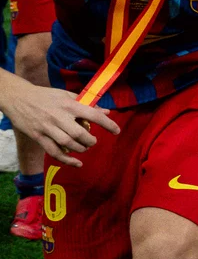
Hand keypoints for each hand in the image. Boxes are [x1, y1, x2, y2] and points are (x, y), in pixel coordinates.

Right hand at [0, 84, 120, 167]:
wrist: (19, 98)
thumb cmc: (46, 96)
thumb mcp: (67, 95)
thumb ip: (86, 104)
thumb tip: (106, 111)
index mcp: (69, 105)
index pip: (93, 115)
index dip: (108, 124)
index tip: (117, 131)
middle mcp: (59, 117)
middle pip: (80, 134)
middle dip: (90, 141)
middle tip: (93, 142)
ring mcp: (48, 128)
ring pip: (68, 144)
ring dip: (80, 149)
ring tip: (84, 148)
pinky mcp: (38, 136)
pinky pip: (54, 152)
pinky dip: (67, 160)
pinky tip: (77, 163)